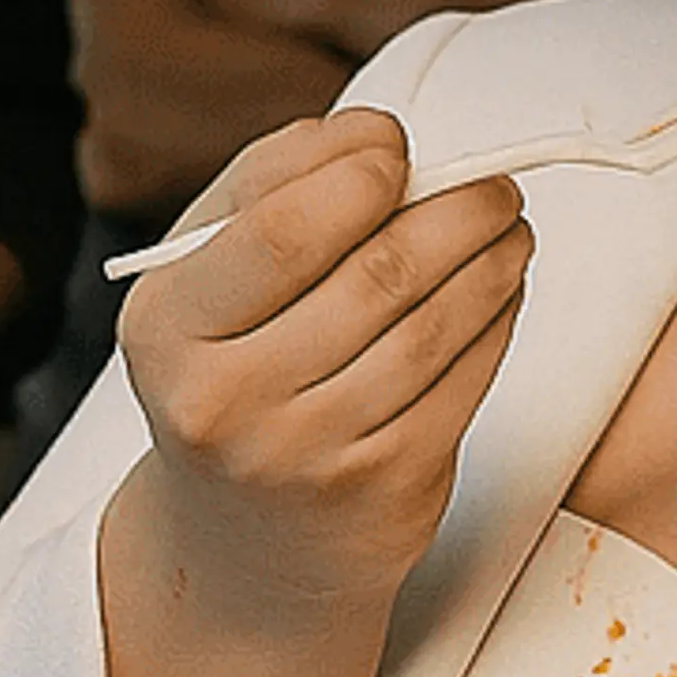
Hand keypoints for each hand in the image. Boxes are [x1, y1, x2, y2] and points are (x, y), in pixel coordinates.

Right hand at [115, 106, 529, 653]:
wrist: (242, 544)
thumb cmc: (233, 371)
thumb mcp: (208, 279)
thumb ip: (272, 185)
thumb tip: (374, 132)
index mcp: (167, 331)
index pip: (280, 232)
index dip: (359, 175)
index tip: (398, 148)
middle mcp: (227, 403)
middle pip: (378, 274)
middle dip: (457, 210)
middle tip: (494, 182)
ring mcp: (308, 456)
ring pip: (434, 326)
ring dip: (492, 260)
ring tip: (509, 226)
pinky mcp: (383, 490)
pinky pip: (462, 382)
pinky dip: (496, 321)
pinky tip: (500, 290)